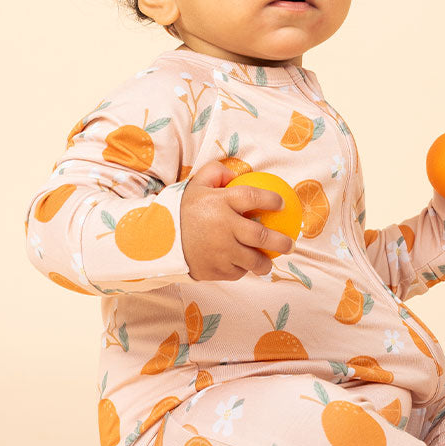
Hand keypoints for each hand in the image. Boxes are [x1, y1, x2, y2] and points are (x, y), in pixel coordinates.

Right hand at [179, 160, 294, 280]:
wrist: (154, 240)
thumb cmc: (181, 210)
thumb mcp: (195, 185)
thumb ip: (216, 173)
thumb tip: (237, 173)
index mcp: (220, 202)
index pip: (254, 197)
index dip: (271, 200)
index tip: (281, 204)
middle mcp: (224, 227)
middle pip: (262, 236)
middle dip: (281, 242)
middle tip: (290, 244)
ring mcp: (220, 251)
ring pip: (253, 261)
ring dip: (265, 263)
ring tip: (268, 262)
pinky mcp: (215, 270)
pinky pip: (237, 272)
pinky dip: (241, 270)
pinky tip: (243, 267)